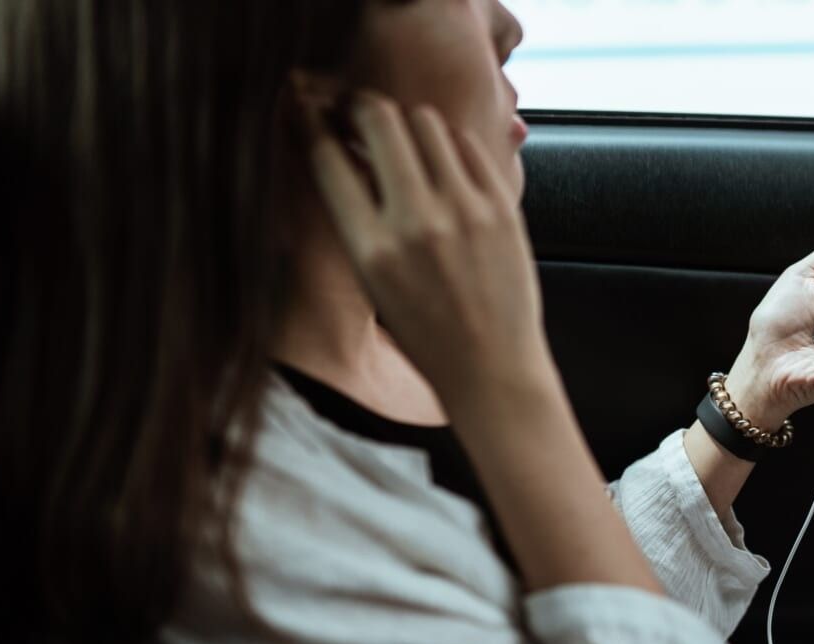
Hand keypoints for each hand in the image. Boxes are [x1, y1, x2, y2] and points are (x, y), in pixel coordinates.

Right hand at [302, 87, 547, 405]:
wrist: (492, 367)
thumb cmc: (427, 334)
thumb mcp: (372, 283)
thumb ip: (357, 219)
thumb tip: (343, 150)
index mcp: (371, 249)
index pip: (327, 158)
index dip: (312, 122)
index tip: (311, 112)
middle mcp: (416, 224)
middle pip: (379, 119)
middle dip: (361, 106)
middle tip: (358, 112)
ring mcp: (464, 212)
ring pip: (426, 121)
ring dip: (407, 120)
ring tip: (402, 137)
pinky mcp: (502, 209)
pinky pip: (468, 145)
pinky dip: (448, 142)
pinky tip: (440, 156)